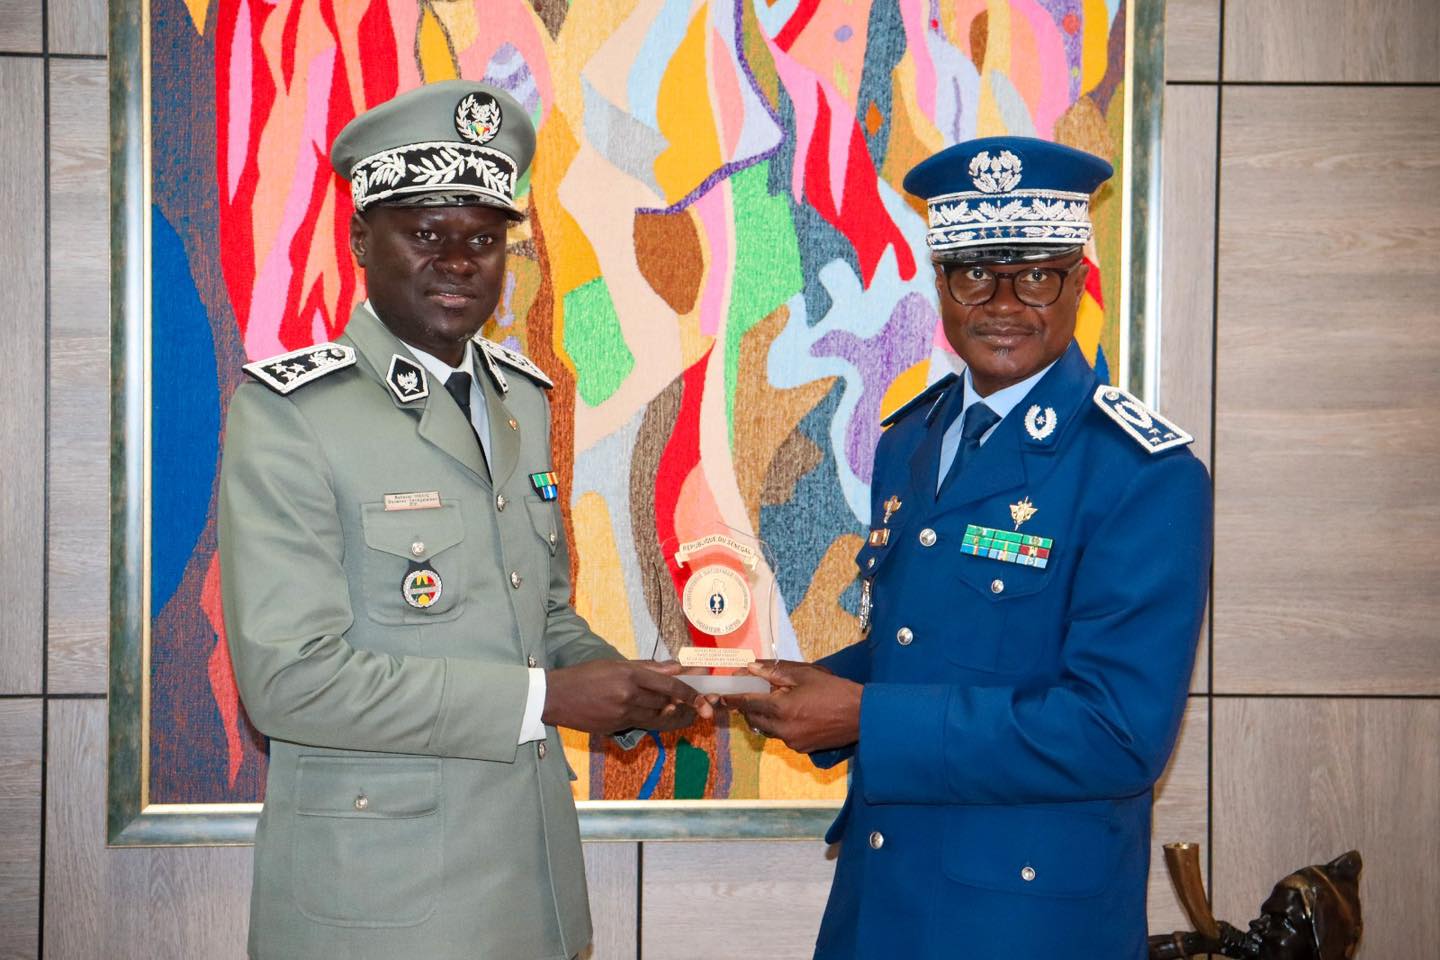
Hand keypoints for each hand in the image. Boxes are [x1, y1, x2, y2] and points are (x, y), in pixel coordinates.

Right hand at [542, 659, 710, 733]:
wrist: (555, 697)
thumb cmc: (584, 676)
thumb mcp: (615, 664)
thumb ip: (648, 668)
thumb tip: (676, 667)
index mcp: (629, 675)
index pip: (669, 687)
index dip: (690, 693)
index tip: (703, 697)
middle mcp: (628, 696)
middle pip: (666, 705)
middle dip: (685, 706)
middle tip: (703, 706)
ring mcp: (622, 714)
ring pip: (657, 718)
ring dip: (673, 716)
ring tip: (687, 713)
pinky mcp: (615, 727)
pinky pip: (641, 725)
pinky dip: (654, 721)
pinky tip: (660, 716)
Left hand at [720, 660, 859, 752]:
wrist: (862, 716)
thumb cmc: (834, 690)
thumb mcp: (805, 674)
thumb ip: (775, 672)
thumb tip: (751, 668)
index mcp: (782, 708)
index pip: (748, 703)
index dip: (733, 698)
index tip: (721, 695)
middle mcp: (783, 729)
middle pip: (754, 718)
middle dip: (749, 706)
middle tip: (751, 692)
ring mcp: (792, 742)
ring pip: (768, 728)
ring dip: (765, 715)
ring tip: (776, 700)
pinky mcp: (802, 748)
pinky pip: (782, 735)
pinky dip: (781, 724)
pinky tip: (793, 713)